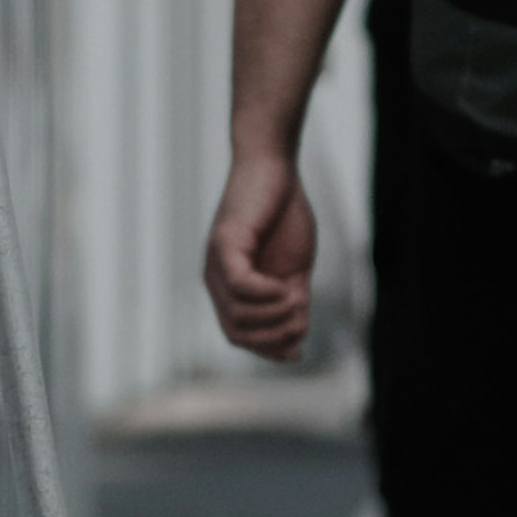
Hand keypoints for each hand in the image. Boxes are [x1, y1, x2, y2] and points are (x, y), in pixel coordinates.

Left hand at [204, 152, 320, 359]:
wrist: (275, 167)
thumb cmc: (283, 214)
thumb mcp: (294, 270)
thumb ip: (293, 305)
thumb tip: (296, 344)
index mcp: (229, 288)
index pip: (239, 336)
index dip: (268, 349)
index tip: (298, 349)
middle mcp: (214, 279)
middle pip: (236, 333)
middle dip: (272, 339)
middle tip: (301, 324)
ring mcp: (216, 262)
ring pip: (238, 314)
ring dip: (274, 316)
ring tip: (298, 299)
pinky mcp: (224, 243)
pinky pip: (239, 285)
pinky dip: (265, 295)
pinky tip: (286, 288)